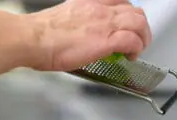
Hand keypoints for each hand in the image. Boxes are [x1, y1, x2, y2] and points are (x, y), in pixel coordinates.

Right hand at [27, 0, 151, 70]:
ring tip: (138, 49)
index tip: (126, 25)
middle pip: (135, 12)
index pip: (119, 0)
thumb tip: (82, 36)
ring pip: (139, 23)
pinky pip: (133, 41)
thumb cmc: (41, 33)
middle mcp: (101, 8)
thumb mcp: (65, 18)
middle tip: (137, 40)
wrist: (33, 38)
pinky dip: (136, 49)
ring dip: (143, 38)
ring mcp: (105, 23)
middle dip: (140, 27)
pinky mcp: (107, 40)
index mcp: (90, 1)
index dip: (127, 14)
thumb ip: (79, 22)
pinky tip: (131, 56)